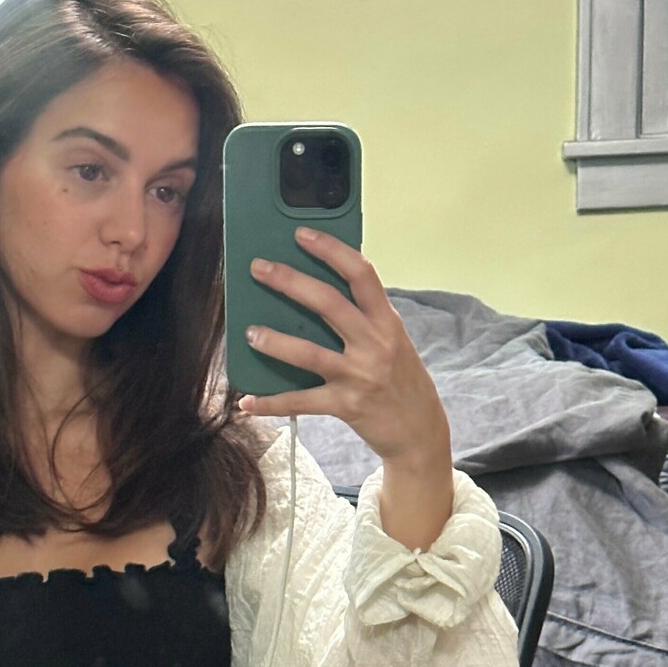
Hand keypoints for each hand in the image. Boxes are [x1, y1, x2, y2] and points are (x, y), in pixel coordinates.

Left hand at [238, 227, 450, 467]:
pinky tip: (247, 401)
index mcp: (387, 322)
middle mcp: (375, 344)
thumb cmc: (402, 381)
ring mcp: (360, 375)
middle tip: (259, 268)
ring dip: (275, 342)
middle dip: (290, 282)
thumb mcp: (393, 341)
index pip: (361, 274)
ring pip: (309, 353)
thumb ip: (364, 319)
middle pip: (328, 303)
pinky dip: (271, 403)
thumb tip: (318, 294)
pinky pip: (301, 402)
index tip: (302, 235)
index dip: (331, 250)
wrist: (420, 432)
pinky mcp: (346, 405)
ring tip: (250, 333)